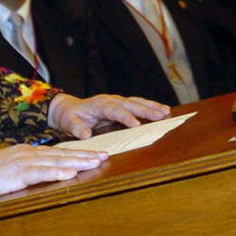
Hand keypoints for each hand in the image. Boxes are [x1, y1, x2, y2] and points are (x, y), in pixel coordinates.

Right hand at [0, 144, 109, 209]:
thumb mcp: (6, 170)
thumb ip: (24, 171)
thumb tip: (39, 177)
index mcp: (26, 152)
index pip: (58, 153)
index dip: (78, 154)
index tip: (96, 155)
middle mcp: (28, 154)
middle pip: (62, 155)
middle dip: (85, 155)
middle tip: (106, 156)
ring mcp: (22, 162)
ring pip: (56, 162)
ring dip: (77, 162)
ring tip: (96, 163)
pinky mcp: (15, 174)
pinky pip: (39, 173)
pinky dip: (56, 173)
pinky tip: (69, 174)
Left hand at [50, 93, 170, 139]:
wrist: (69, 109)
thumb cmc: (70, 117)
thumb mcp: (69, 123)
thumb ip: (76, 128)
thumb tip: (85, 134)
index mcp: (99, 105)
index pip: (115, 110)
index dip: (126, 117)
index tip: (137, 125)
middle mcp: (111, 100)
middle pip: (131, 104)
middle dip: (146, 110)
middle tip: (161, 115)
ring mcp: (117, 102)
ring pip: (137, 102)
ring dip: (152, 107)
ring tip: (166, 112)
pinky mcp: (122, 106)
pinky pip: (137, 105)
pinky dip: (150, 107)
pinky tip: (162, 110)